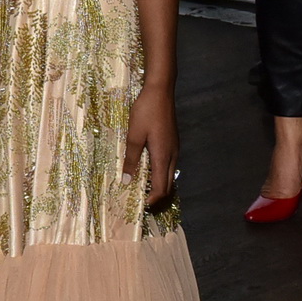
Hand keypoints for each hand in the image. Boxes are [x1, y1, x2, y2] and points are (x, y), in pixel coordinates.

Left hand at [124, 84, 178, 208]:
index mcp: (163, 156)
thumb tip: (127, 181)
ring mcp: (174, 149)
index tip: (140, 207)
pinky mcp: (172, 143)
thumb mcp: (134, 136)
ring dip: (157, 185)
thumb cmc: (145, 112)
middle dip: (156, 197)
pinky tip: (145, 172)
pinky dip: (158, 174)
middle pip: (167, 185)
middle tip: (139, 203)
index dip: (152, 200)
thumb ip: (131, 159)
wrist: (160, 92)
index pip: (161, 187)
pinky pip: (167, 166)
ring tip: (140, 190)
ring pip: (168, 175)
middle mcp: (172, 156)